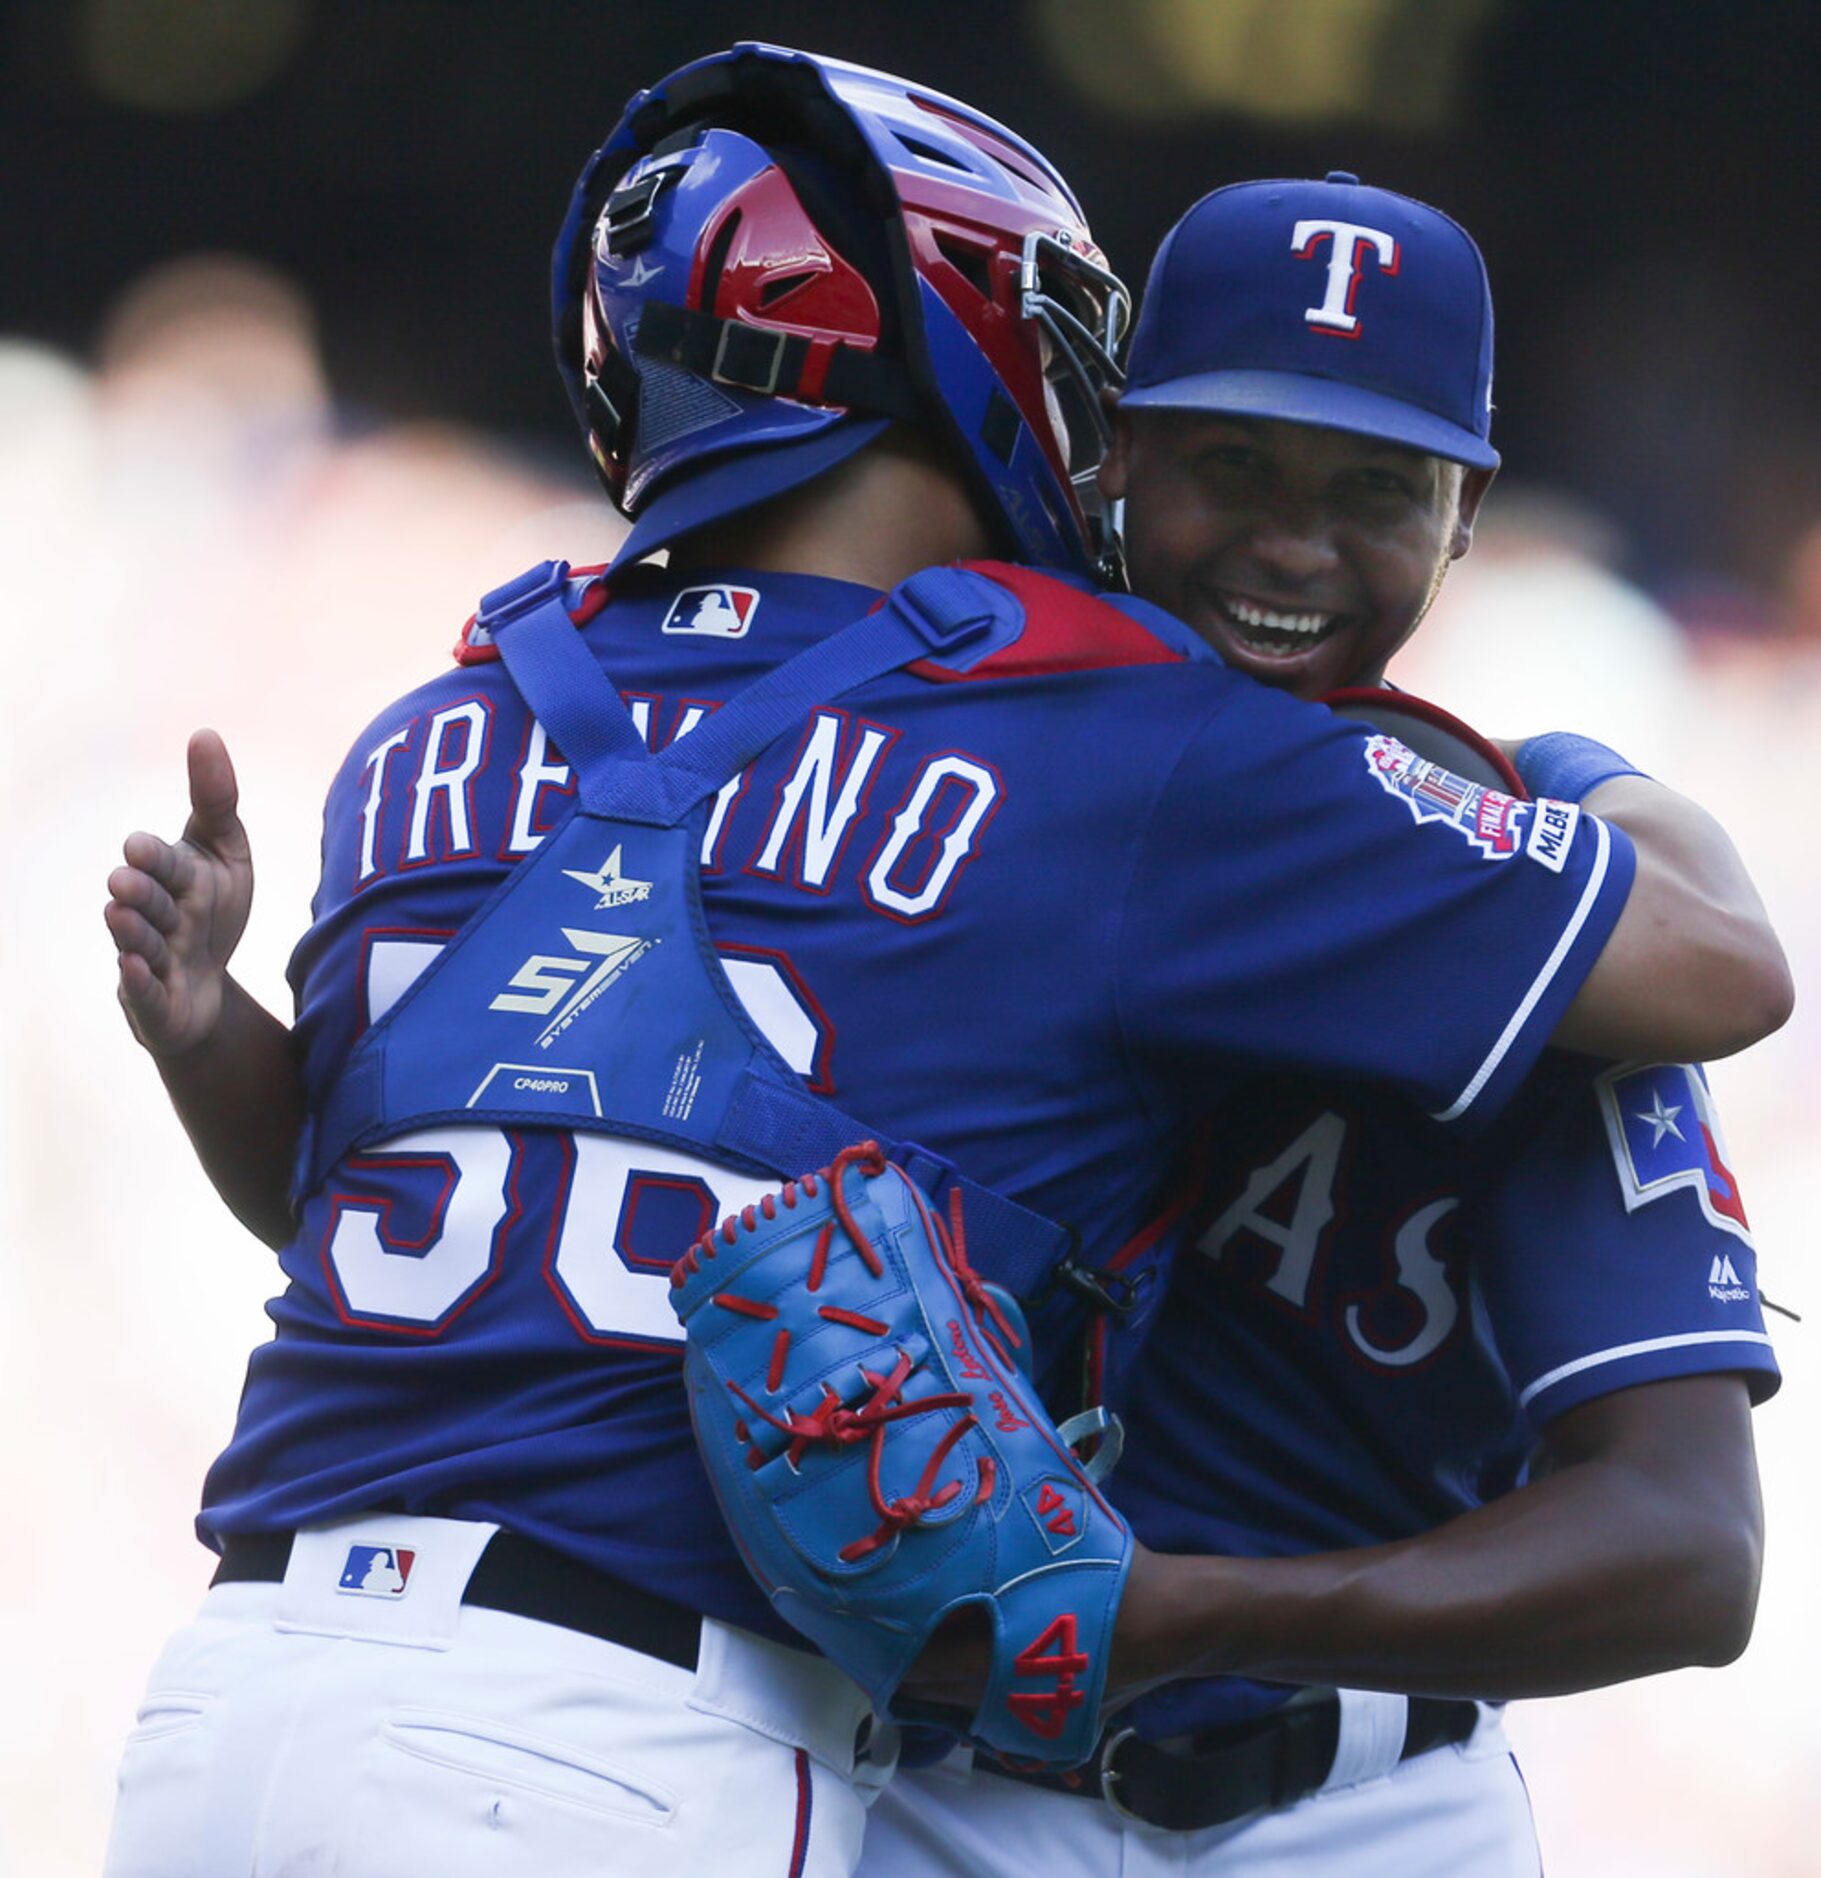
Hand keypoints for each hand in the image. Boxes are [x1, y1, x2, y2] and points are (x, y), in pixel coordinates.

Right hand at [106, 729, 254, 1057]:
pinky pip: (144, 992)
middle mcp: (155, 916)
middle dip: (139, 890)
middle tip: (125, 880)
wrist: (207, 987)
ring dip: (133, 932)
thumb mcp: (226, 853)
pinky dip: (137, 982)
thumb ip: (215, 799)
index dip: (154, 857)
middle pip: (148, 901)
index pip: (164, 862)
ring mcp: (151, 959)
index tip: (141, 846)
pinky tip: (132, 968)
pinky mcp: (153, 1001)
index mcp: (172, 877)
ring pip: (141, 944)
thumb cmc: (211, 909)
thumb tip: (204, 731)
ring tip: (122, 915)